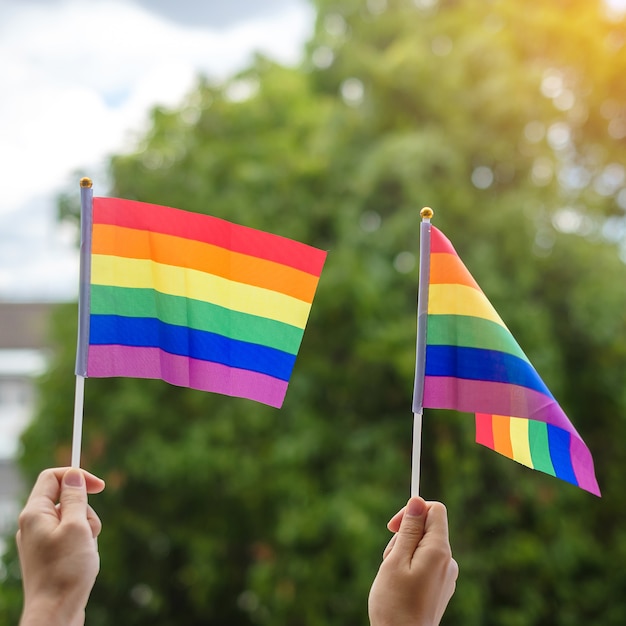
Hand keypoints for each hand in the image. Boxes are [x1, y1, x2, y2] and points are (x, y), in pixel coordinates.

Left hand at [17, 467, 104, 625]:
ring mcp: (40, 540)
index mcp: (34, 513)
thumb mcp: (77, 526)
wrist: (55, 613)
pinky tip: (83, 559)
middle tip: (89, 531)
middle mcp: (33, 524)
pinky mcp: (49, 554)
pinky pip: (71, 536)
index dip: (76, 476)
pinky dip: (82, 542)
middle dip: (85, 510)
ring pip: (72, 518)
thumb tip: (73, 476)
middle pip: (65, 498)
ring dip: (86, 528)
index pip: (52, 477)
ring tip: (86, 550)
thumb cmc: (66, 570)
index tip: (99, 486)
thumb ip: (75, 498)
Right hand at [368, 497, 457, 625]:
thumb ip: (409, 529)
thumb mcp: (395, 559)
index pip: (435, 510)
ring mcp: (446, 576)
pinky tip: (400, 585)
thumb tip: (418, 501)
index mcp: (439, 551)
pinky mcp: (440, 587)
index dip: (413, 510)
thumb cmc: (394, 603)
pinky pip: (425, 563)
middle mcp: (448, 561)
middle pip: (427, 528)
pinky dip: (410, 566)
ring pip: (423, 546)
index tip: (392, 526)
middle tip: (389, 559)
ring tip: (392, 575)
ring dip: (404, 552)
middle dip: (404, 535)